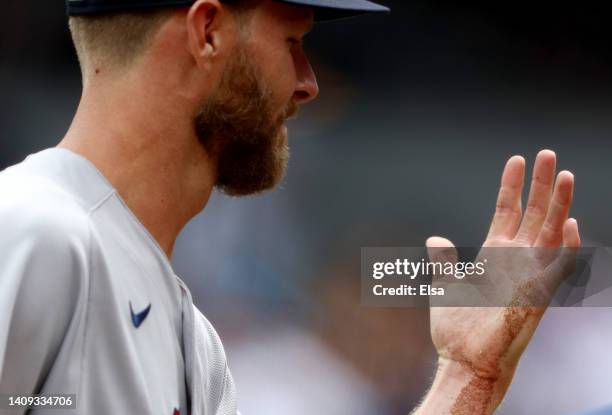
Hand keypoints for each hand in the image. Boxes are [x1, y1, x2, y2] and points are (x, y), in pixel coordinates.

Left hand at [417, 150, 580, 413]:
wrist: (464, 360)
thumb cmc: (457, 326)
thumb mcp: (446, 284)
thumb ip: (445, 260)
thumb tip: (437, 238)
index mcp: (496, 254)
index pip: (507, 210)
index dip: (512, 185)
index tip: (516, 159)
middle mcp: (516, 260)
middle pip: (534, 213)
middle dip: (541, 184)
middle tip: (548, 153)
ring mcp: (529, 275)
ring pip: (550, 232)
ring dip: (559, 205)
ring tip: (564, 174)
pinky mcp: (536, 296)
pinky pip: (558, 267)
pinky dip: (566, 246)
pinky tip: (570, 222)